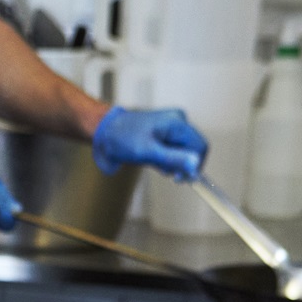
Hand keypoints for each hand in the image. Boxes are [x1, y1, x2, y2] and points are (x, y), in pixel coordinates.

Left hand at [92, 107, 207, 180]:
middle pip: (192, 151)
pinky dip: (164, 161)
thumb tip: (195, 164)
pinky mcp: (162, 138)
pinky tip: (151, 161)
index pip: (200, 146)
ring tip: (152, 162)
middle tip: (163, 171)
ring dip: (170, 164)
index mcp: (177, 123)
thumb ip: (172, 158)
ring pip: (181, 154)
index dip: (194, 164)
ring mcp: (170, 130)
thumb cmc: (121, 138)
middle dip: (180, 164)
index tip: (181, 178)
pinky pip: (171, 153)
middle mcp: (177, 124)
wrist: (102, 134)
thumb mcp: (147, 151)